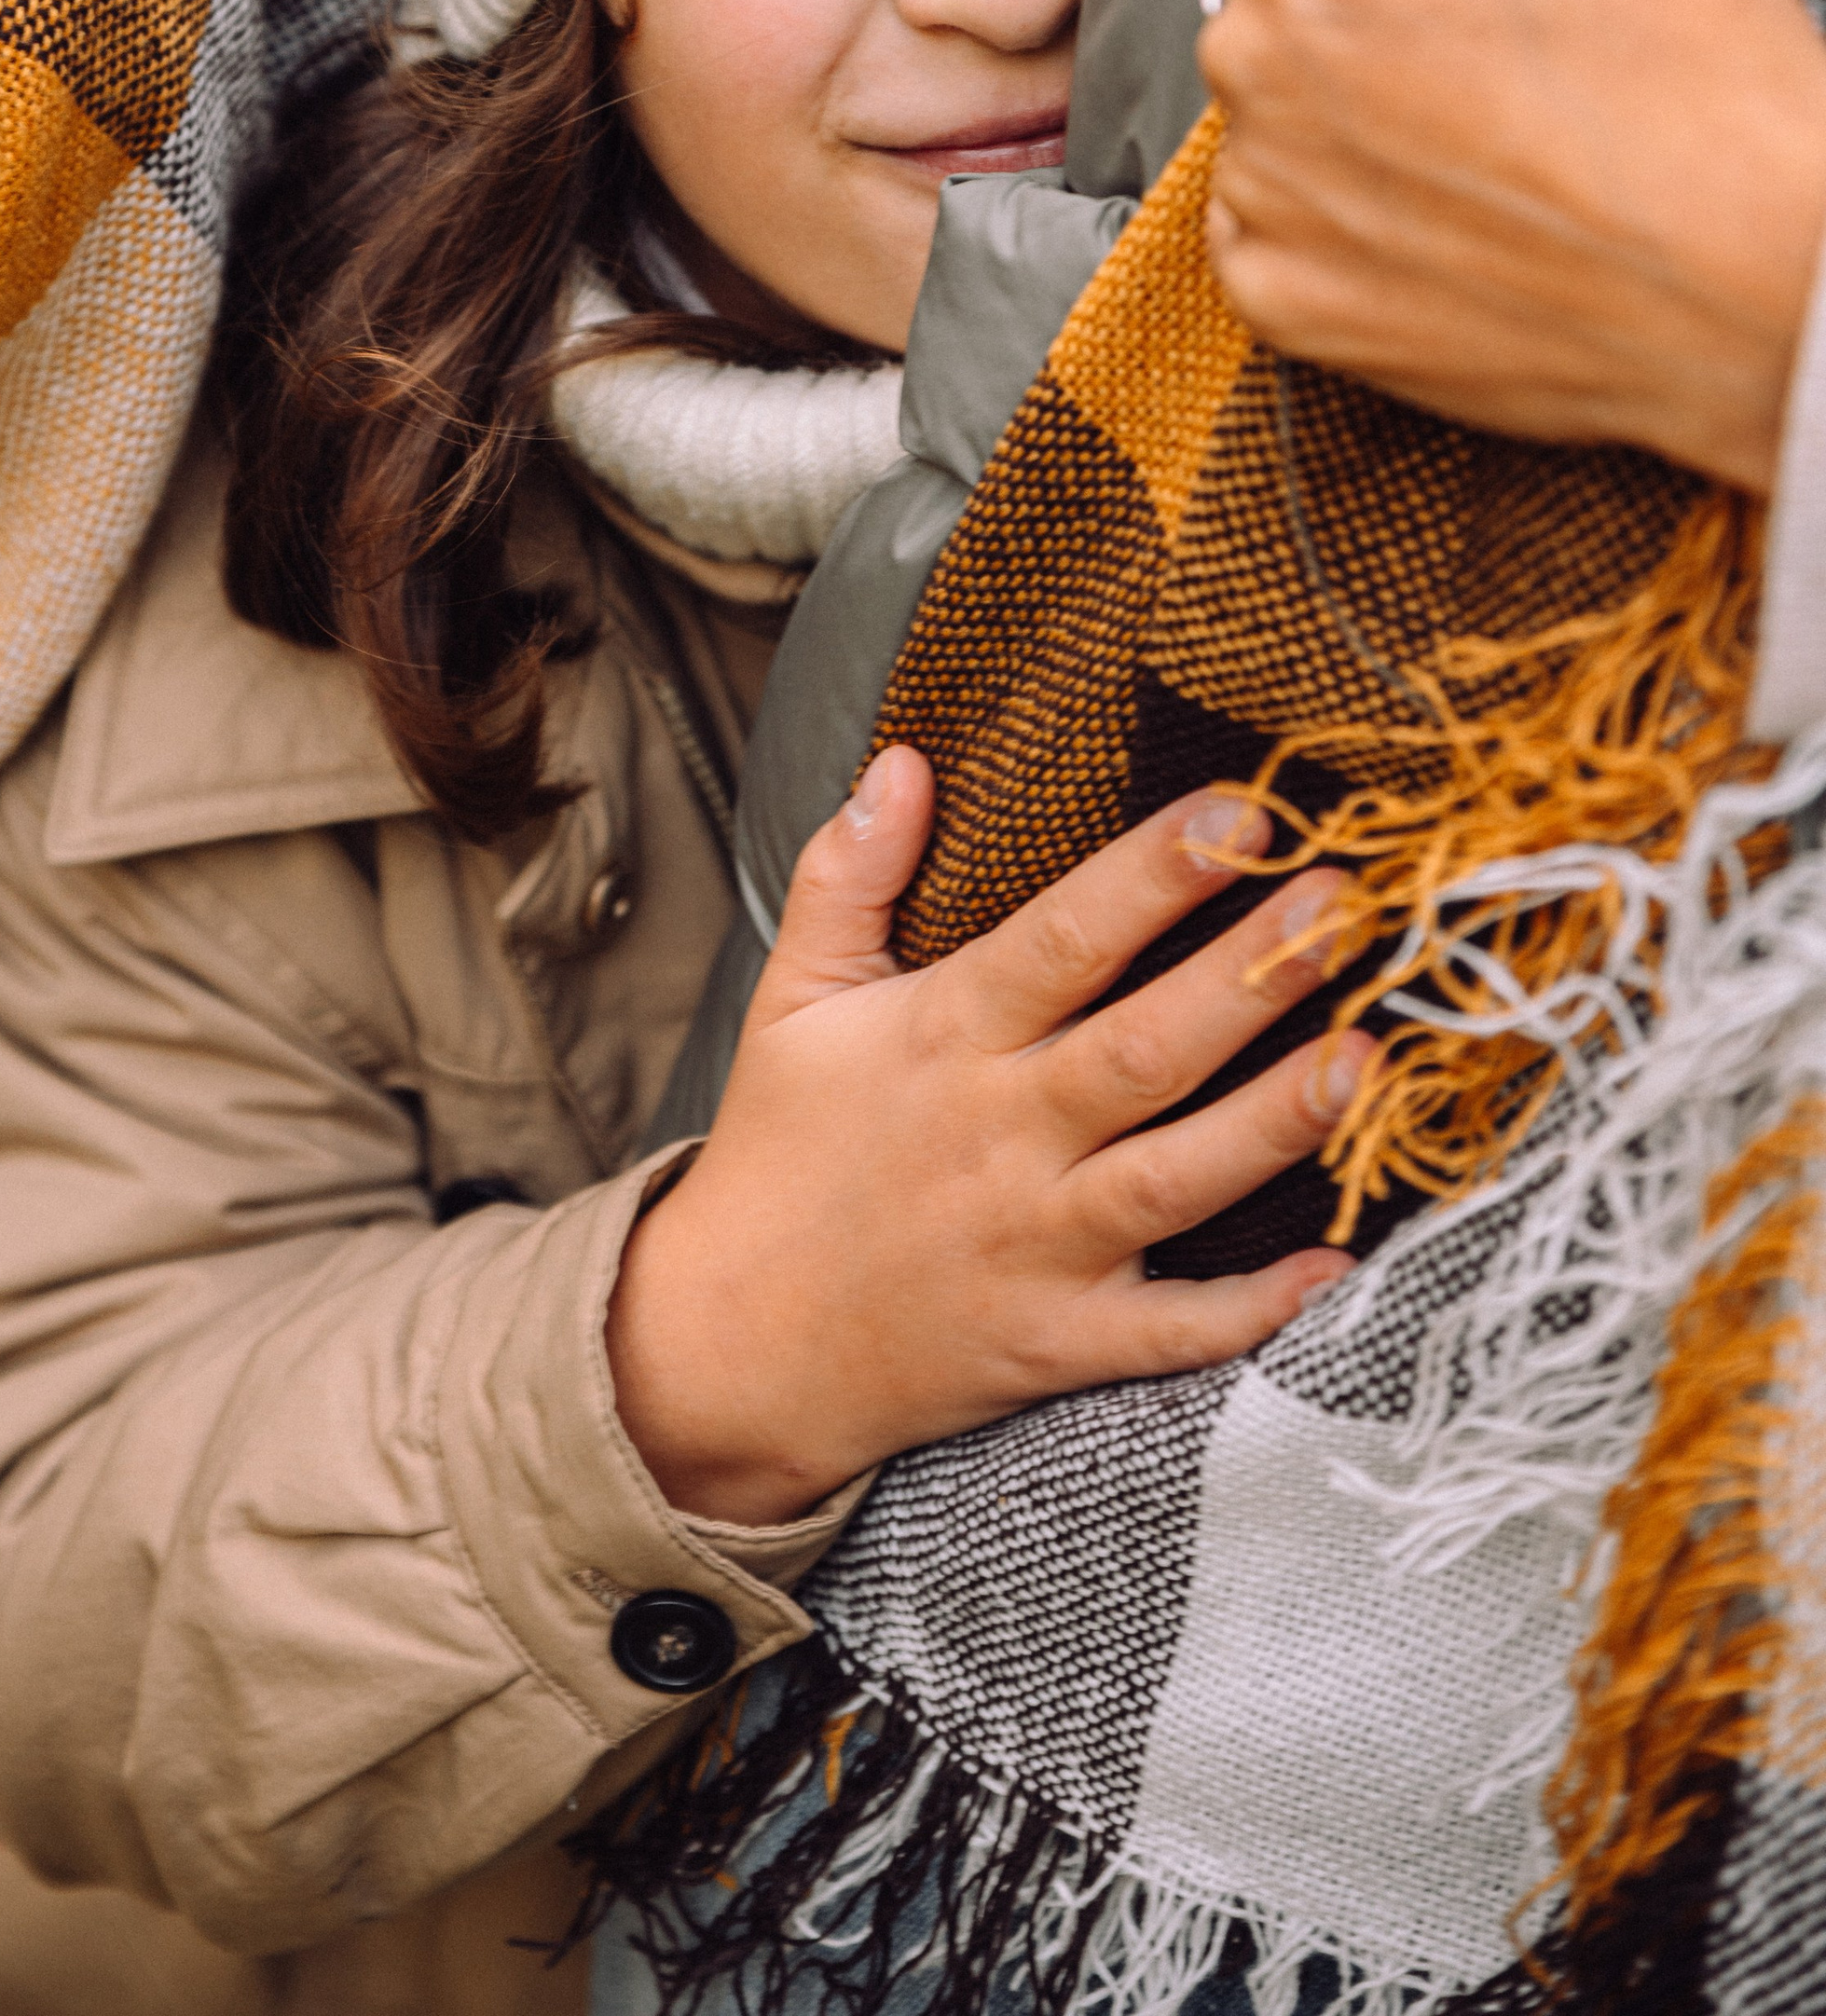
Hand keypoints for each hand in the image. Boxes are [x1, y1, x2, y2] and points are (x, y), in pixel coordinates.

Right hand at [605, 751, 1362, 1526]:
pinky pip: (1169, 1332)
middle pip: (1144, 1049)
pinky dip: (1252, 1311)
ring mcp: (1033, 1248)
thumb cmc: (779, 1152)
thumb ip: (847, 873)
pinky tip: (1339, 1265)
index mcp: (943, 1038)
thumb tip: (904, 760)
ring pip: (1175, 1179)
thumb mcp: (793, 996)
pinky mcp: (1055, 1343)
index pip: (1064, 939)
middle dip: (1250, 976)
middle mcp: (998, 1136)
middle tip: (1349, 908)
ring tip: (1371, 1057)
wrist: (733, 1343)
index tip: (1243, 814)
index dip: (1156, 876)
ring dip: (1276, 1122)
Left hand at [1202, 0, 1825, 493]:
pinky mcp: (1284, 297)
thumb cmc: (1705, 79)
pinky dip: (1337, 202)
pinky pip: (1268, 214)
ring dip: (1343, 82)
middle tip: (1496, 9)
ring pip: (1270, 86)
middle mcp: (1257, 58)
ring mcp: (1265, 188)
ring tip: (1489, 115)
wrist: (1765, 287)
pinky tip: (1452, 199)